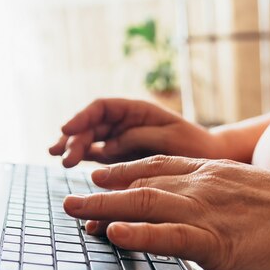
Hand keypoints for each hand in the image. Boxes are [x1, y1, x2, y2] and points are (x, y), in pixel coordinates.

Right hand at [49, 98, 217, 167]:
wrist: (210, 160)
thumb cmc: (194, 145)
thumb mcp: (169, 138)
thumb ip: (138, 138)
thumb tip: (108, 146)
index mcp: (136, 110)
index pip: (101, 108)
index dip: (81, 117)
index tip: (66, 129)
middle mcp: (125, 123)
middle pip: (91, 125)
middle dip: (74, 138)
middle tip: (63, 157)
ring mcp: (122, 140)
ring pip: (90, 140)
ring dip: (73, 147)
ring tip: (59, 159)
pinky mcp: (121, 158)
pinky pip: (97, 155)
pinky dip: (83, 158)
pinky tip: (69, 162)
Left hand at [63, 155, 269, 269]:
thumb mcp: (251, 188)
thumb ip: (223, 193)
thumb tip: (208, 204)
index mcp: (212, 173)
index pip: (158, 167)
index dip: (124, 171)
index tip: (100, 175)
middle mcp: (202, 186)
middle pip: (141, 183)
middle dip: (102, 189)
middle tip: (71, 196)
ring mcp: (207, 212)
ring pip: (145, 204)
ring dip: (104, 208)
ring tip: (75, 211)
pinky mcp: (216, 242)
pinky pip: (169, 237)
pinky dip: (138, 234)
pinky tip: (114, 234)